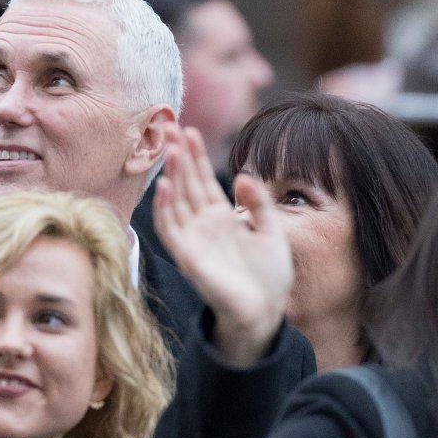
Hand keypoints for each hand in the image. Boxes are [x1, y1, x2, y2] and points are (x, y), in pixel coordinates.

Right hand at [154, 125, 292, 366]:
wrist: (266, 311)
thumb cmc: (269, 275)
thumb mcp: (272, 231)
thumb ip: (260, 203)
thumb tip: (244, 175)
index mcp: (222, 217)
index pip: (204, 180)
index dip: (196, 156)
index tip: (189, 130)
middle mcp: (204, 225)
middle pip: (186, 184)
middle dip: (178, 156)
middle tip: (169, 125)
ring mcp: (194, 240)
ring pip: (176, 201)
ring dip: (171, 175)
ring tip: (170, 148)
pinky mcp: (189, 257)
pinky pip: (171, 230)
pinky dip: (165, 209)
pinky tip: (165, 186)